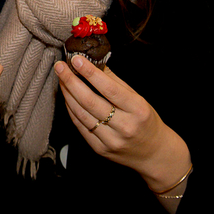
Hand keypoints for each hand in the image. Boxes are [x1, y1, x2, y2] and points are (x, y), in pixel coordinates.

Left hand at [54, 56, 189, 192]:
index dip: (90, 73)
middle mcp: (124, 126)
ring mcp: (110, 140)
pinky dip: (71, 109)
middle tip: (60, 67)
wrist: (153, 154)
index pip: (109, 89)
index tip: (76, 60)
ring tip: (61, 78)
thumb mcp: (138, 98)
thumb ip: (115, 82)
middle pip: (90, 102)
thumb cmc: (145, 121)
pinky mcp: (99, 149)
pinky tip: (67, 97)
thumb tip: (94, 63)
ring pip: (82, 114)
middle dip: (71, 82)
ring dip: (68, 94)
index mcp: (137, 110)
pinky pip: (80, 126)